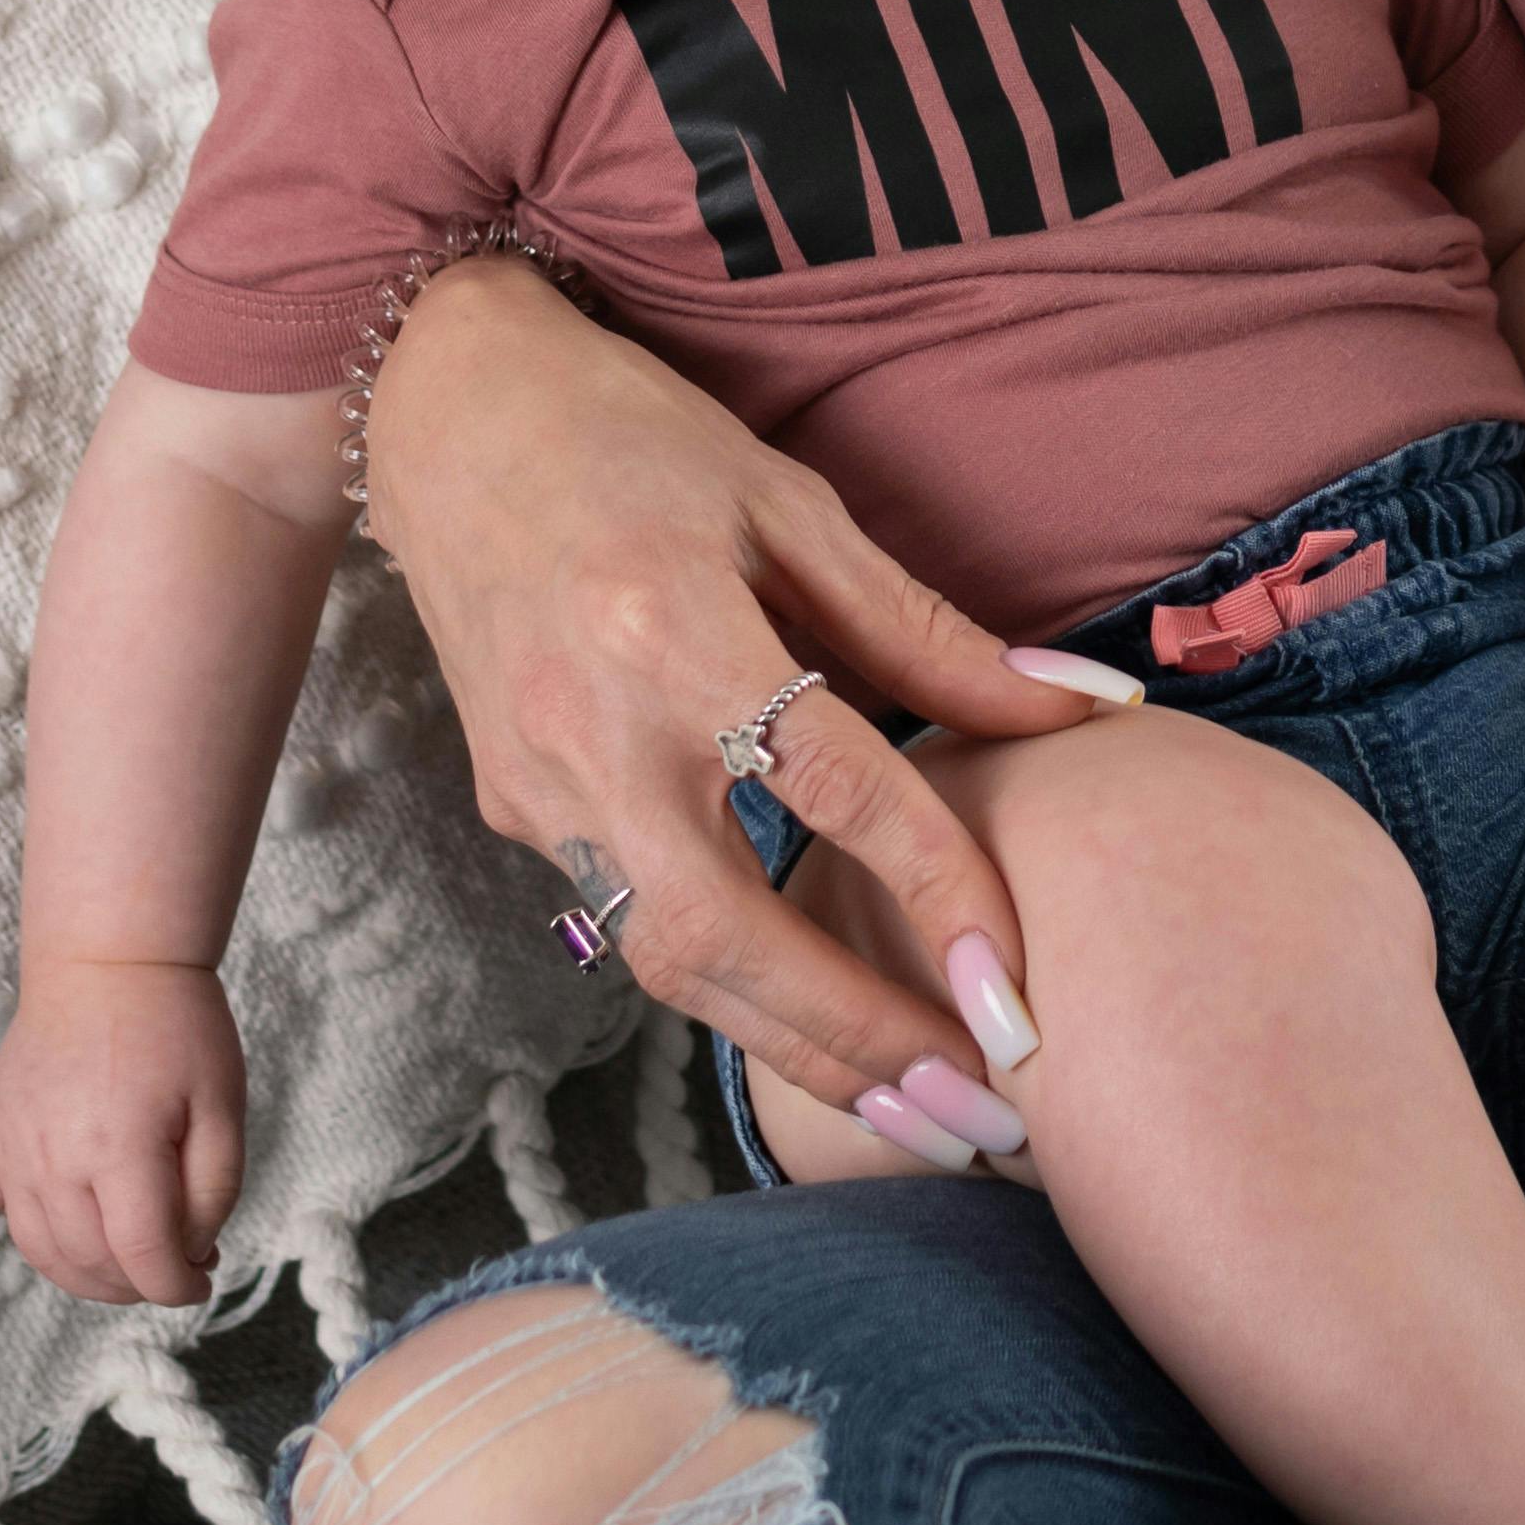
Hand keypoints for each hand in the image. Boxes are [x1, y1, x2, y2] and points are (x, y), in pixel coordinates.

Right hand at [0, 954, 243, 1312]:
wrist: (110, 961)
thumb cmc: (177, 1028)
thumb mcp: (224, 1107)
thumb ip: (212, 1192)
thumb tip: (186, 1256)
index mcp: (119, 1150)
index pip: (142, 1256)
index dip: (178, 1284)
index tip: (203, 1281)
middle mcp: (55, 1160)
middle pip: (91, 1262)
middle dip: (141, 1281)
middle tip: (179, 1262)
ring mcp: (15, 1151)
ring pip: (40, 1252)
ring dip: (85, 1278)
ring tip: (128, 1268)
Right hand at [351, 255, 1126, 1127]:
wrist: (443, 410)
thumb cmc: (635, 437)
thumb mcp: (792, 505)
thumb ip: (929, 631)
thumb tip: (1081, 710)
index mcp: (674, 629)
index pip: (833, 788)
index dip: (935, 893)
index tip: (1019, 988)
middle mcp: (592, 729)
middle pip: (725, 937)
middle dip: (856, 1043)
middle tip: (979, 1114)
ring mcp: (537, 785)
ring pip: (666, 964)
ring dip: (795, 1050)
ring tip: (919, 1110)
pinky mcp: (512, 811)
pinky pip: (631, 925)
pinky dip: (730, 989)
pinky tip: (820, 1023)